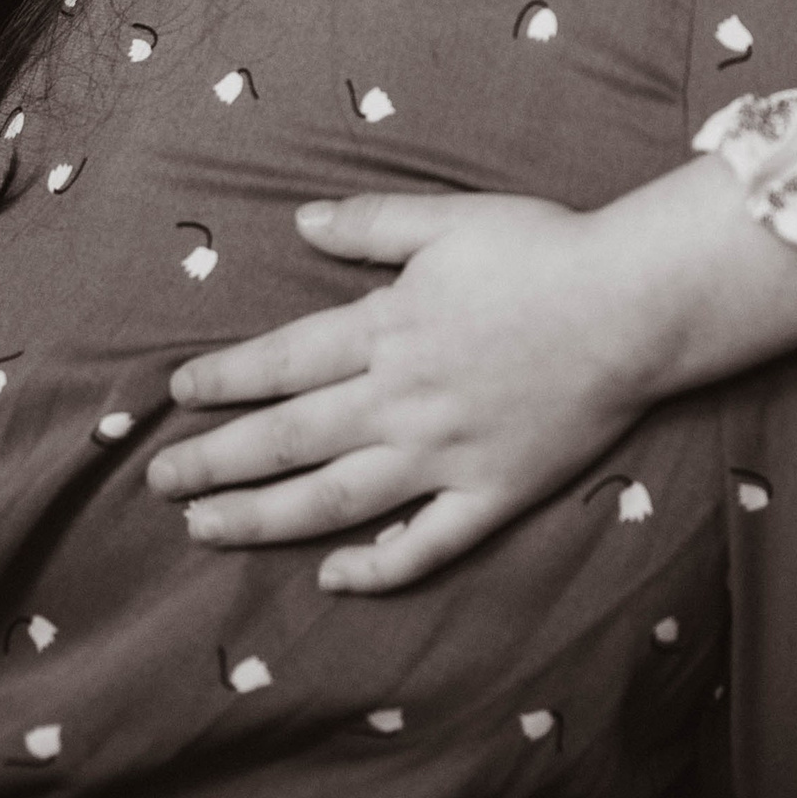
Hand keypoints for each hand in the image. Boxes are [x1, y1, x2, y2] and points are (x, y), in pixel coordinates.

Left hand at [148, 189, 673, 592]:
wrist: (634, 304)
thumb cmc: (545, 250)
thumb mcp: (450, 219)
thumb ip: (371, 225)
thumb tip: (299, 222)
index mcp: (389, 329)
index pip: (284, 362)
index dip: (225, 379)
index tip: (177, 395)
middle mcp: (404, 400)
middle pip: (291, 437)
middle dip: (218, 460)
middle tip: (162, 482)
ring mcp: (446, 455)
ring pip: (337, 498)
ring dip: (266, 518)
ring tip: (209, 530)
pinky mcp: (493, 493)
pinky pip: (426, 544)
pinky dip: (378, 566)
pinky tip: (335, 578)